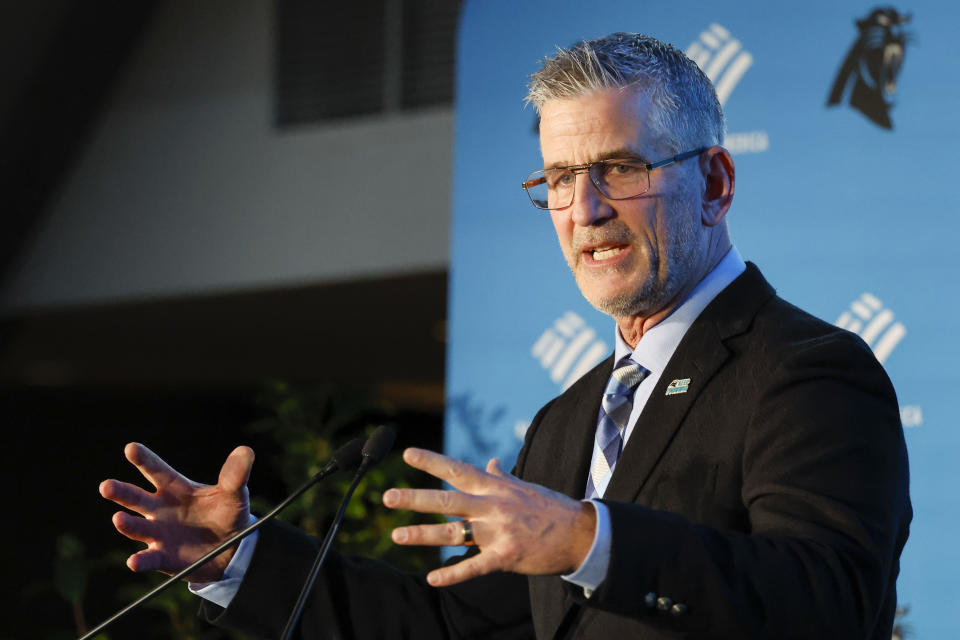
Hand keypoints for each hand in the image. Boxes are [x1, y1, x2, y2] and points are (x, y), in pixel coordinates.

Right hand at [99, 442, 253, 582]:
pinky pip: (149, 558)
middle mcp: (161, 509)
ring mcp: (159, 533)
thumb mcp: (235, 494)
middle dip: (121, 492)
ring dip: (127, 524)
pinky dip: (141, 560)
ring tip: (118, 519)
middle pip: (136, 498)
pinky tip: (133, 562)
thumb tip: (246, 451)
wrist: (233, 548)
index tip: (131, 448)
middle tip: (106, 486)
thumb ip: (235, 475)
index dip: (144, 460)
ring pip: (137, 527)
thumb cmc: (228, 514)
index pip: (157, 470)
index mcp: (175, 489)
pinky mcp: (163, 557)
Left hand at [382, 448, 595, 586]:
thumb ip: (501, 477)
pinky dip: (453, 574)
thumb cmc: (549, 508)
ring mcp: (498, 532)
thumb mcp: (524, 486)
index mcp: (495, 488)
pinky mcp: (506, 556)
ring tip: (397, 536)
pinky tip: (432, 578)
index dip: (431, 461)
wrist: (580, 532)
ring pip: (454, 533)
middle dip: (415, 499)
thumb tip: (491, 462)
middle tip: (387, 498)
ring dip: (423, 535)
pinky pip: (475, 567)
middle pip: (446, 501)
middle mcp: (492, 506)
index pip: (457, 470)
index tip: (407, 453)